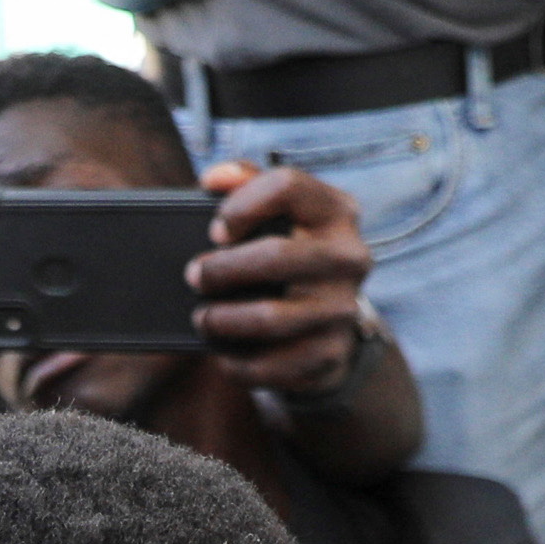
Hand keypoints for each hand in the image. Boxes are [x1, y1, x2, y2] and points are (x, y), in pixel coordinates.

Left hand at [189, 159, 376, 405]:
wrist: (329, 323)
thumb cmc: (290, 254)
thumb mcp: (278, 211)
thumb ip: (247, 182)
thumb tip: (214, 179)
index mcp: (337, 211)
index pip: (287, 186)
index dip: (241, 204)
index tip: (216, 230)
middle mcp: (350, 257)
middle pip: (274, 256)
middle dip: (221, 269)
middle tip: (194, 276)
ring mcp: (342, 309)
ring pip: (268, 317)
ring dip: (221, 320)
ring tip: (202, 318)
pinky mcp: (329, 355)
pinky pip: (269, 365)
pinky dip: (234, 361)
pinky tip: (221, 352)